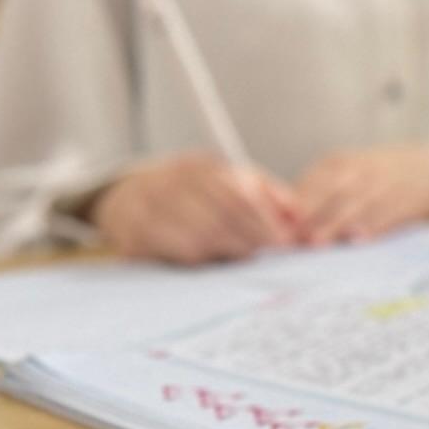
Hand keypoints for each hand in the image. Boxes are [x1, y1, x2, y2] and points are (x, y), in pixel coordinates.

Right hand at [92, 153, 303, 264]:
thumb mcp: (227, 182)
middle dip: (251, 239)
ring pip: (198, 236)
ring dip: (227, 251)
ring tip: (246, 259)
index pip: (239, 193)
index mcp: (199, 167)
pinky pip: (173, 251)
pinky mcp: (134, 231)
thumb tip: (298, 214)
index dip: (265, 220)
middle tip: (271, 255)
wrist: (129, 199)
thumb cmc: (191, 195)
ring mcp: (149, 206)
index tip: (285, 241)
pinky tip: (211, 261)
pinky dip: (197, 259)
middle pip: (221, 216)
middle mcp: (172, 181)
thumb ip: (266, 194)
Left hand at [287, 143, 428, 244]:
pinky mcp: (408, 198)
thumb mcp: (349, 171)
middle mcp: (359, 169)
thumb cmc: (384, 174)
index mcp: (339, 162)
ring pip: (354, 203)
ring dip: (334, 224)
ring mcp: (384, 183)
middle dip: (309, 218)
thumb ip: (320, 193)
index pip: (309, 186)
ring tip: (319, 244)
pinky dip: (373, 226)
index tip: (280, 233)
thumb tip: (287, 224)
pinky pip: (388, 212)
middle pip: (328, 194)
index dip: (293, 211)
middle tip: (293, 242)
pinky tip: (360, 240)